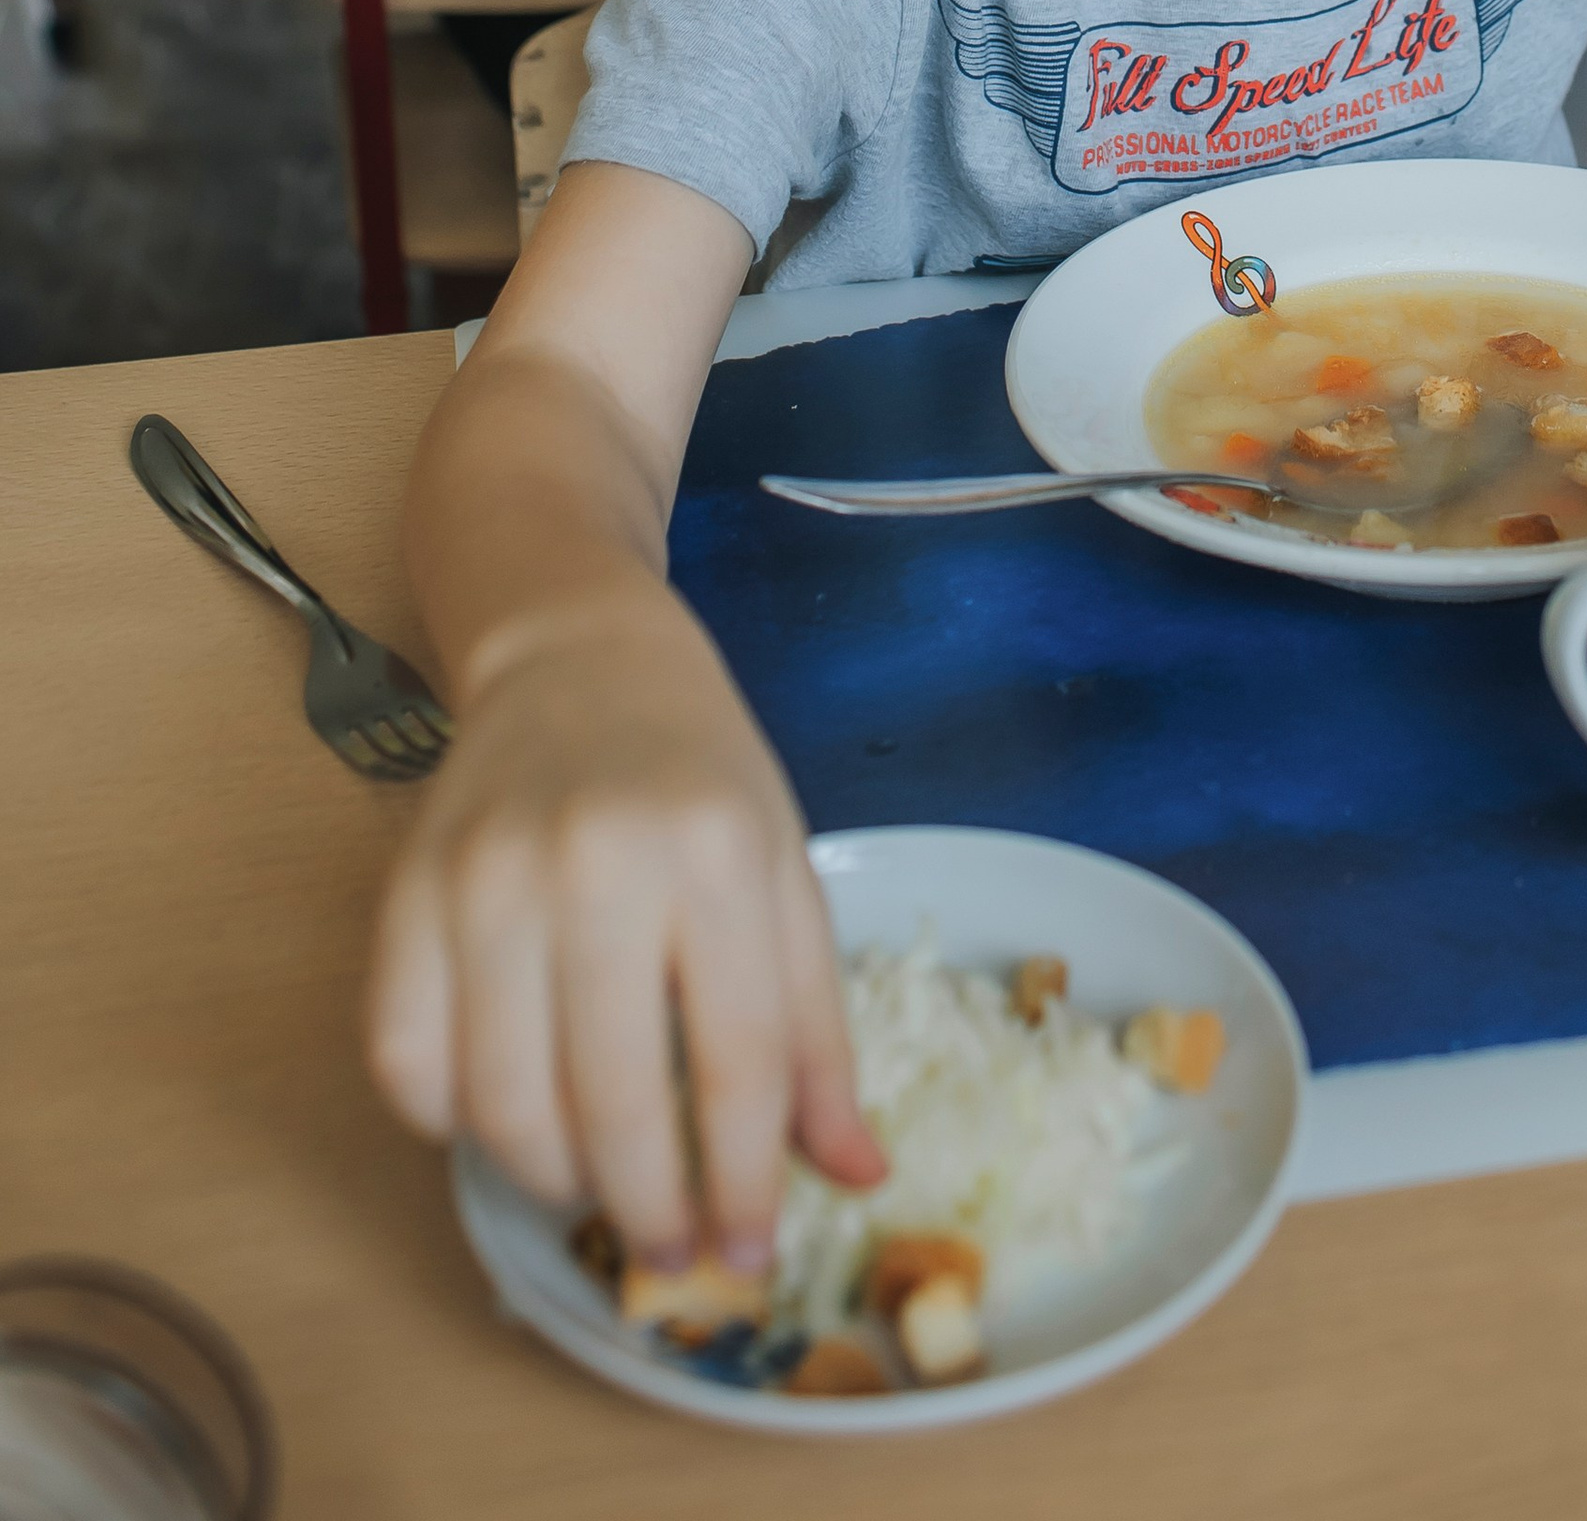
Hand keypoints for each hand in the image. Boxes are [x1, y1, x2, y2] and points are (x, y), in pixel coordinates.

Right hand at [369, 606, 881, 1267]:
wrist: (579, 656)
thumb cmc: (700, 773)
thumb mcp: (784, 876)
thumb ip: (816, 1033)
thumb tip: (856, 1175)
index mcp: (716, 854)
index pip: (735, 1063)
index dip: (744, 1184)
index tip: (749, 1256)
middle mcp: (597, 862)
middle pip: (611, 1101)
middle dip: (647, 1209)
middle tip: (667, 1250)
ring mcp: (486, 876)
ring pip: (499, 1103)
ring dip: (551, 1178)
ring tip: (591, 1180)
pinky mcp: (403, 890)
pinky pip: (403, 1060)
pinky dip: (446, 1122)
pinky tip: (499, 1114)